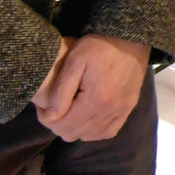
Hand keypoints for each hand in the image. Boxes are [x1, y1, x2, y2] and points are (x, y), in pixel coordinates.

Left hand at [34, 34, 149, 141]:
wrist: (130, 38)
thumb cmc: (99, 46)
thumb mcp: (74, 61)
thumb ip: (60, 92)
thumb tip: (50, 117)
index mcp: (95, 101)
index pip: (62, 126)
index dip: (46, 118)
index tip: (43, 105)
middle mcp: (109, 112)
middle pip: (73, 134)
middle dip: (58, 123)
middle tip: (56, 105)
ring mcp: (121, 111)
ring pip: (89, 136)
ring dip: (75, 127)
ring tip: (70, 109)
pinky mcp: (129, 108)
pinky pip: (107, 132)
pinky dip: (93, 130)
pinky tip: (87, 119)